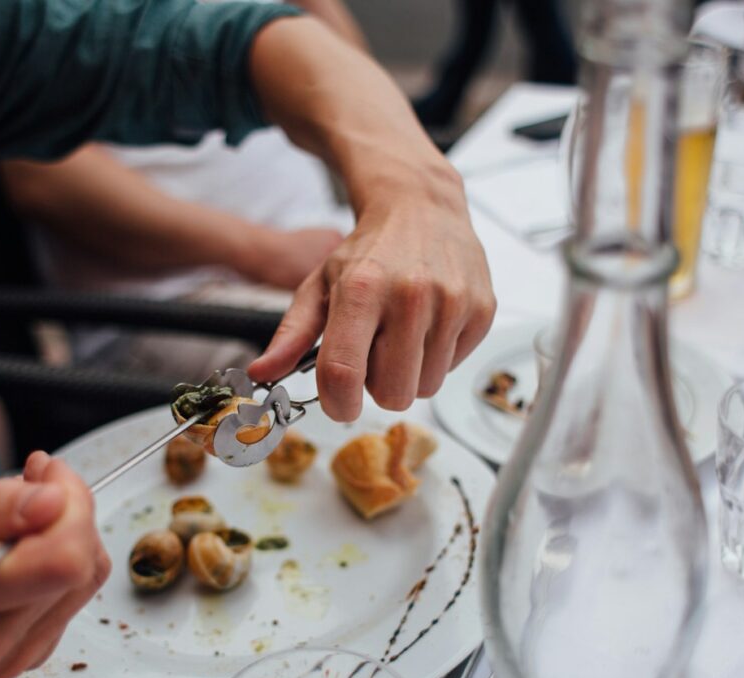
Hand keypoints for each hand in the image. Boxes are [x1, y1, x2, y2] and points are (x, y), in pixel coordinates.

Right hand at [0, 452, 110, 677]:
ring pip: (87, 579)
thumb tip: (53, 501)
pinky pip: (76, 596)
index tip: (43, 473)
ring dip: (68, 536)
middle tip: (30, 486)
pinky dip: (61, 564)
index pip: (61, 560)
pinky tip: (23, 553)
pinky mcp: (28, 657)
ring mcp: (9, 658)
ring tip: (19, 521)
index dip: (70, 506)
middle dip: (68, 512)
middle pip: (80, 567)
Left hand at [247, 185, 494, 419]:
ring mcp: (452, 302)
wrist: (422, 207)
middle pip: (393, 393)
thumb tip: (262, 373)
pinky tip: (429, 323)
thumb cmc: (368, 253)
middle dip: (379, 385)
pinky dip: (437, 356)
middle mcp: (411, 295)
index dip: (338, 404)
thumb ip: (291, 334)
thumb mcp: (320, 286)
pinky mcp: (481, 310)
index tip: (340, 403)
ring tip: (402, 335)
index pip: (344, 374)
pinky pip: (453, 368)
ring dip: (409, 372)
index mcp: (361, 289)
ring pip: (426, 387)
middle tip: (375, 352)